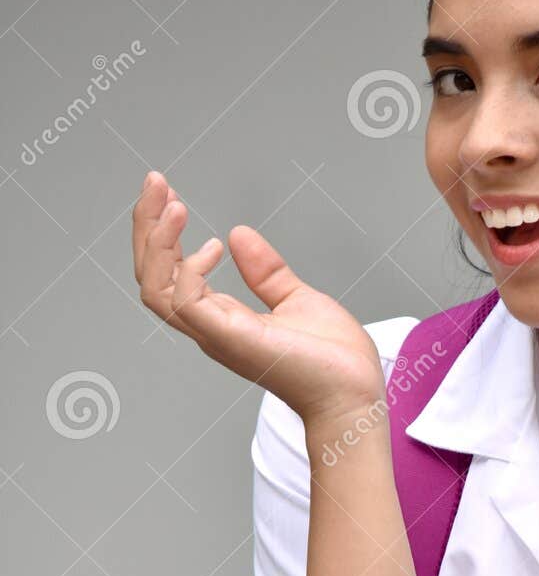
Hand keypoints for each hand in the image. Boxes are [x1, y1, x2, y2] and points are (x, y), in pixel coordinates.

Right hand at [133, 171, 388, 426]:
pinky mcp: (232, 338)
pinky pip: (185, 303)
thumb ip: (266, 271)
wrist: (355, 394)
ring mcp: (217, 334)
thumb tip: (238, 234)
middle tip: (154, 181)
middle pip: (152, 275)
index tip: (168, 193)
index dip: (161, 233)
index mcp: (221, 318)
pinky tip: (211, 246)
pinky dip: (187, 269)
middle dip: (146, 226)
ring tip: (173, 205)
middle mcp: (210, 327)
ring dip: (156, 242)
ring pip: (156, 288)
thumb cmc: (334, 361)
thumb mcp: (297, 299)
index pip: (170, 273)